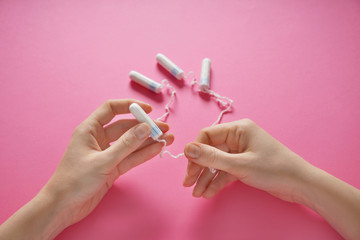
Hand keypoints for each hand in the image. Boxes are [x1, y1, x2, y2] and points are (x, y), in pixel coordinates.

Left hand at [44, 99, 173, 226]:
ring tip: (168, 138)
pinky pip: (131, 157)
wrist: (63, 207)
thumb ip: (126, 145)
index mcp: (90, 130)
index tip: (148, 109)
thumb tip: (146, 128)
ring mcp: (107, 154)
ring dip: (148, 141)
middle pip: (125, 127)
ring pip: (131, 143)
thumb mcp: (102, 161)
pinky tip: (157, 149)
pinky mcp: (112, 168)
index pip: (111, 109)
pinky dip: (143, 154)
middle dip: (145, 127)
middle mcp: (99, 139)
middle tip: (164, 128)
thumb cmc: (75, 181)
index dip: (129, 106)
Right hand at [183, 119, 310, 201]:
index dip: (196, 151)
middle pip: (210, 151)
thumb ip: (211, 157)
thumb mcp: (239, 164)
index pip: (207, 135)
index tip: (188, 168)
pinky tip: (208, 193)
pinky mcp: (244, 164)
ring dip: (206, 178)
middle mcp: (238, 138)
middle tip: (188, 184)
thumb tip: (187, 148)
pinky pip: (226, 171)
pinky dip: (218, 182)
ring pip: (217, 163)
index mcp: (238, 129)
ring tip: (197, 193)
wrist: (300, 185)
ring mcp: (241, 152)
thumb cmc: (273, 169)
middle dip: (199, 168)